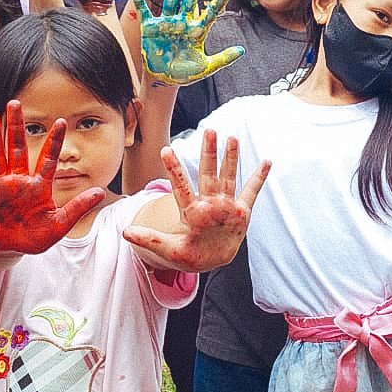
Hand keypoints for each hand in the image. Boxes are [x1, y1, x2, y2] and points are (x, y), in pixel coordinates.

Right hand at [0, 100, 105, 255]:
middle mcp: (18, 180)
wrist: (10, 248)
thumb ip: (77, 208)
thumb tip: (101, 192)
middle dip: (17, 126)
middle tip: (15, 103)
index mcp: (38, 185)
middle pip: (17, 148)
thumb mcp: (59, 225)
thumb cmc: (35, 236)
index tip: (60, 121)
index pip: (47, 158)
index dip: (53, 141)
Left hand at [123, 130, 269, 269]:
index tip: (166, 150)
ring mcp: (225, 206)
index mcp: (191, 211)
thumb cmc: (189, 254)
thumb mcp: (169, 251)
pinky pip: (251, 192)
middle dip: (208, 153)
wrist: (209, 260)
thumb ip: (150, 240)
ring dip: (231, 159)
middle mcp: (209, 203)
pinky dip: (259, 178)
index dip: (174, 169)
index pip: (180, 186)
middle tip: (208, 131)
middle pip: (207, 174)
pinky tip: (266, 162)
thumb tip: (125, 232)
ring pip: (228, 177)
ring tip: (232, 138)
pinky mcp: (241, 212)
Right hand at [131, 0, 242, 84]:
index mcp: (197, 31)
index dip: (220, 0)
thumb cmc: (185, 73)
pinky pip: (144, 10)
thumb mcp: (206, 67)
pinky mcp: (150, 27)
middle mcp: (182, 23)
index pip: (211, 12)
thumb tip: (242, 50)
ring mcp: (166, 23)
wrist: (164, 79)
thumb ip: (223, 58)